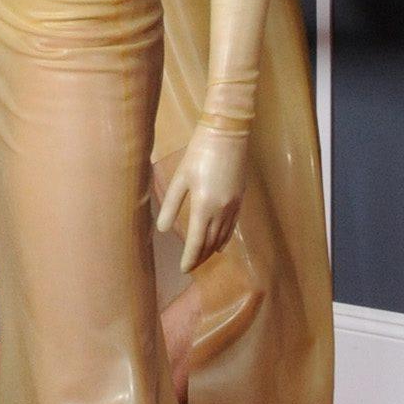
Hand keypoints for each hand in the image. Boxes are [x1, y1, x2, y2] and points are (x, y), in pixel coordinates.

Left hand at [156, 123, 247, 271]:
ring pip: (222, 236)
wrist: (228, 134)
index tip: (184, 270)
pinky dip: (225, 238)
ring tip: (203, 258)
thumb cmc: (199, 153)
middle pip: (210, 242)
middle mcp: (221, 211)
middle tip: (191, 267)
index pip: (196, 242)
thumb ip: (171, 204)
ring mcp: (233, 206)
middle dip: (200, 256)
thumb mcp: (180, 178)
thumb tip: (163, 229)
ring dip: (212, 249)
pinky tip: (220, 243)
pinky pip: (232, 226)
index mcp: (203, 206)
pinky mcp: (240, 198)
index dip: (190, 258)